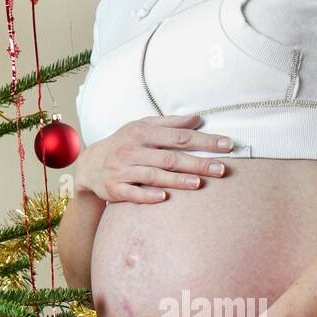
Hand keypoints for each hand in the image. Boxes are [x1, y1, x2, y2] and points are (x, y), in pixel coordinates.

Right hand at [73, 114, 232, 203]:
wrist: (89, 165)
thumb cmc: (124, 143)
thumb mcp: (142, 126)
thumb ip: (171, 123)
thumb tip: (198, 118)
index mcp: (141, 132)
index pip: (178, 136)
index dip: (204, 140)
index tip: (227, 145)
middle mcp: (131, 150)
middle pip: (169, 157)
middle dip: (197, 162)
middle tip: (221, 168)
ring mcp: (122, 170)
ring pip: (153, 175)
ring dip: (177, 180)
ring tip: (199, 183)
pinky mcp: (115, 189)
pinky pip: (133, 193)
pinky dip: (148, 195)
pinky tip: (165, 198)